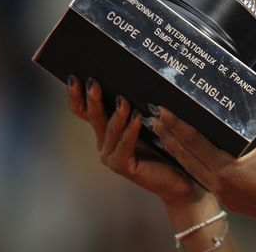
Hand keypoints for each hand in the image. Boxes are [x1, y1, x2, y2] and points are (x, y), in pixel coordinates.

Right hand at [66, 75, 202, 204]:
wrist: (181, 178)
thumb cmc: (167, 147)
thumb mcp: (150, 121)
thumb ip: (138, 106)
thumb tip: (135, 78)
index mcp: (107, 131)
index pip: (84, 112)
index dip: (76, 96)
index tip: (74, 77)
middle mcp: (105, 144)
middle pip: (94, 117)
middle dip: (93, 99)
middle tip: (93, 82)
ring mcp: (112, 157)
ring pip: (110, 130)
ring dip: (117, 114)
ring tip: (124, 100)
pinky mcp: (124, 166)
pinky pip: (125, 144)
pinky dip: (131, 130)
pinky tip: (138, 118)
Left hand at [147, 104, 255, 231]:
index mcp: (227, 171)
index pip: (195, 143)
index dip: (178, 125)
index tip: (164, 111)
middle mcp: (219, 184)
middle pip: (186, 156)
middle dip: (169, 135)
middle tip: (154, 117)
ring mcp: (223, 194)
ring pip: (192, 169)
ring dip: (177, 150)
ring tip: (163, 134)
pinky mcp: (230, 199)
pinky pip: (202, 177)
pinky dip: (191, 163)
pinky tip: (189, 156)